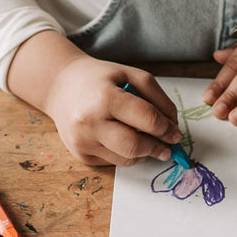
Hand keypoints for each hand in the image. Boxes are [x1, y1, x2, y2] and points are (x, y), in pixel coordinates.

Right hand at [8, 32, 180, 165]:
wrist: (60, 86)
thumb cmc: (99, 78)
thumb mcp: (131, 75)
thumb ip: (157, 98)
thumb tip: (173, 127)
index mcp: (105, 98)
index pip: (146, 119)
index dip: (167, 128)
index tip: (176, 133)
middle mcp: (90, 123)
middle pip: (135, 146)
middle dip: (158, 148)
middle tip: (168, 147)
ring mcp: (82, 142)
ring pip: (126, 159)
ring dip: (144, 153)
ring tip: (148, 140)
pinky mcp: (80, 155)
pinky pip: (113, 162)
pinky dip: (126, 153)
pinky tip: (124, 138)